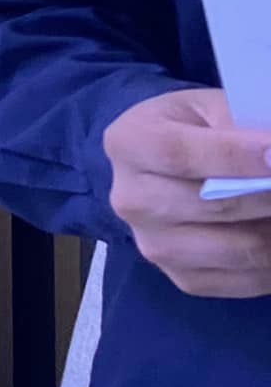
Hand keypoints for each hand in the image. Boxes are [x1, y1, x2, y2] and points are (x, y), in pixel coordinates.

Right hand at [104, 87, 270, 296]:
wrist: (161, 168)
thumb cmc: (191, 129)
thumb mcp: (207, 108)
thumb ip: (239, 126)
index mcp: (128, 144)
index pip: (179, 154)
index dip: (236, 156)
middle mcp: (131, 201)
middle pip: (216, 205)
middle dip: (270, 194)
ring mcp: (154, 245)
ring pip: (241, 248)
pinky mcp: (183, 278)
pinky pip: (249, 278)